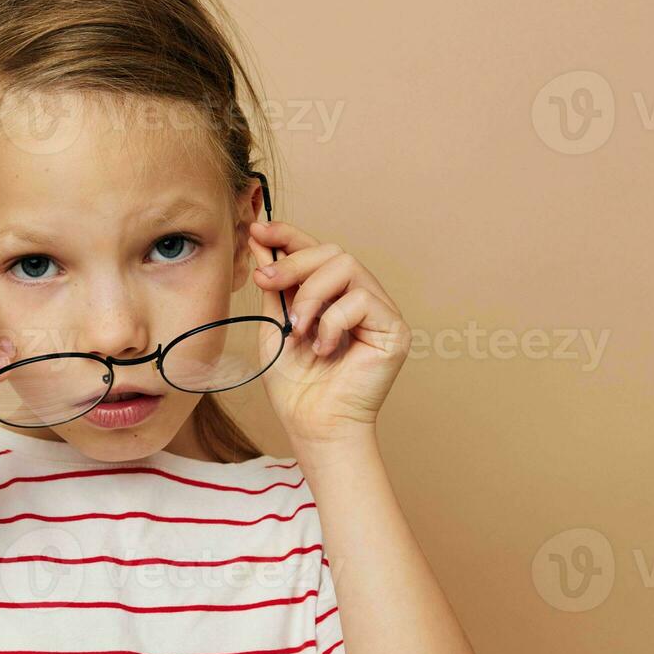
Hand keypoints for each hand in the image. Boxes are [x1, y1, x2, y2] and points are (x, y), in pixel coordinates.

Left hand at [246, 220, 410, 444]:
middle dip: (293, 263)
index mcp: (334, 296)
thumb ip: (275, 285)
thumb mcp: (275, 324)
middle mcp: (362, 298)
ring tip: (298, 330)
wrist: (313, 425)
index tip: (259, 229)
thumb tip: (261, 241)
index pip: (317, 252)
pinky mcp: (395, 329)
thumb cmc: (296, 385)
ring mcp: (381, 312)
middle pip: (333, 252)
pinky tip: (324, 349)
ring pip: (347, 267)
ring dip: (311, 295)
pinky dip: (332, 322)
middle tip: (265, 282)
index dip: (290, 235)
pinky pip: (361, 299)